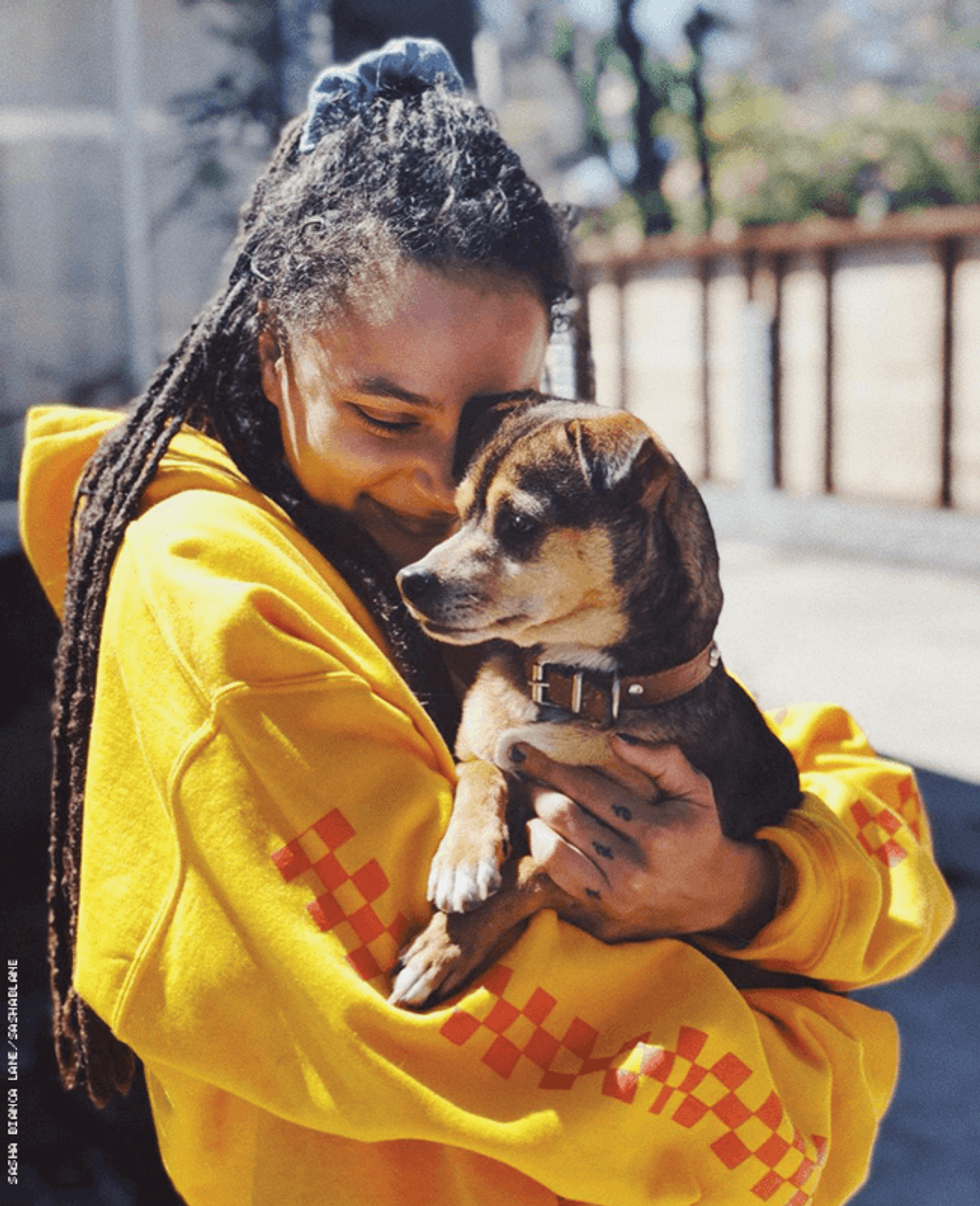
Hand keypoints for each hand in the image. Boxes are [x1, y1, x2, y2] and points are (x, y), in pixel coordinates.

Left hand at [517, 737, 779, 945]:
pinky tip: (537, 826)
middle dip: (537, 785)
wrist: (710, 894)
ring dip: (534, 813)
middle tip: (522, 766)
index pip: (592, 790)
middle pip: (566, 815)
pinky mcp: (602, 907)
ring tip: (528, 791)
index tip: (529, 750)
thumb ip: (663, 758)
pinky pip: (557, 871)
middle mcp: (635, 865)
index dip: (555, 767)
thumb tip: (615, 740)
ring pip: (554, 845)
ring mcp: (615, 891)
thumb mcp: (695, 789)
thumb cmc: (696, 832)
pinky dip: (540, 845)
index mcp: (659, 832)